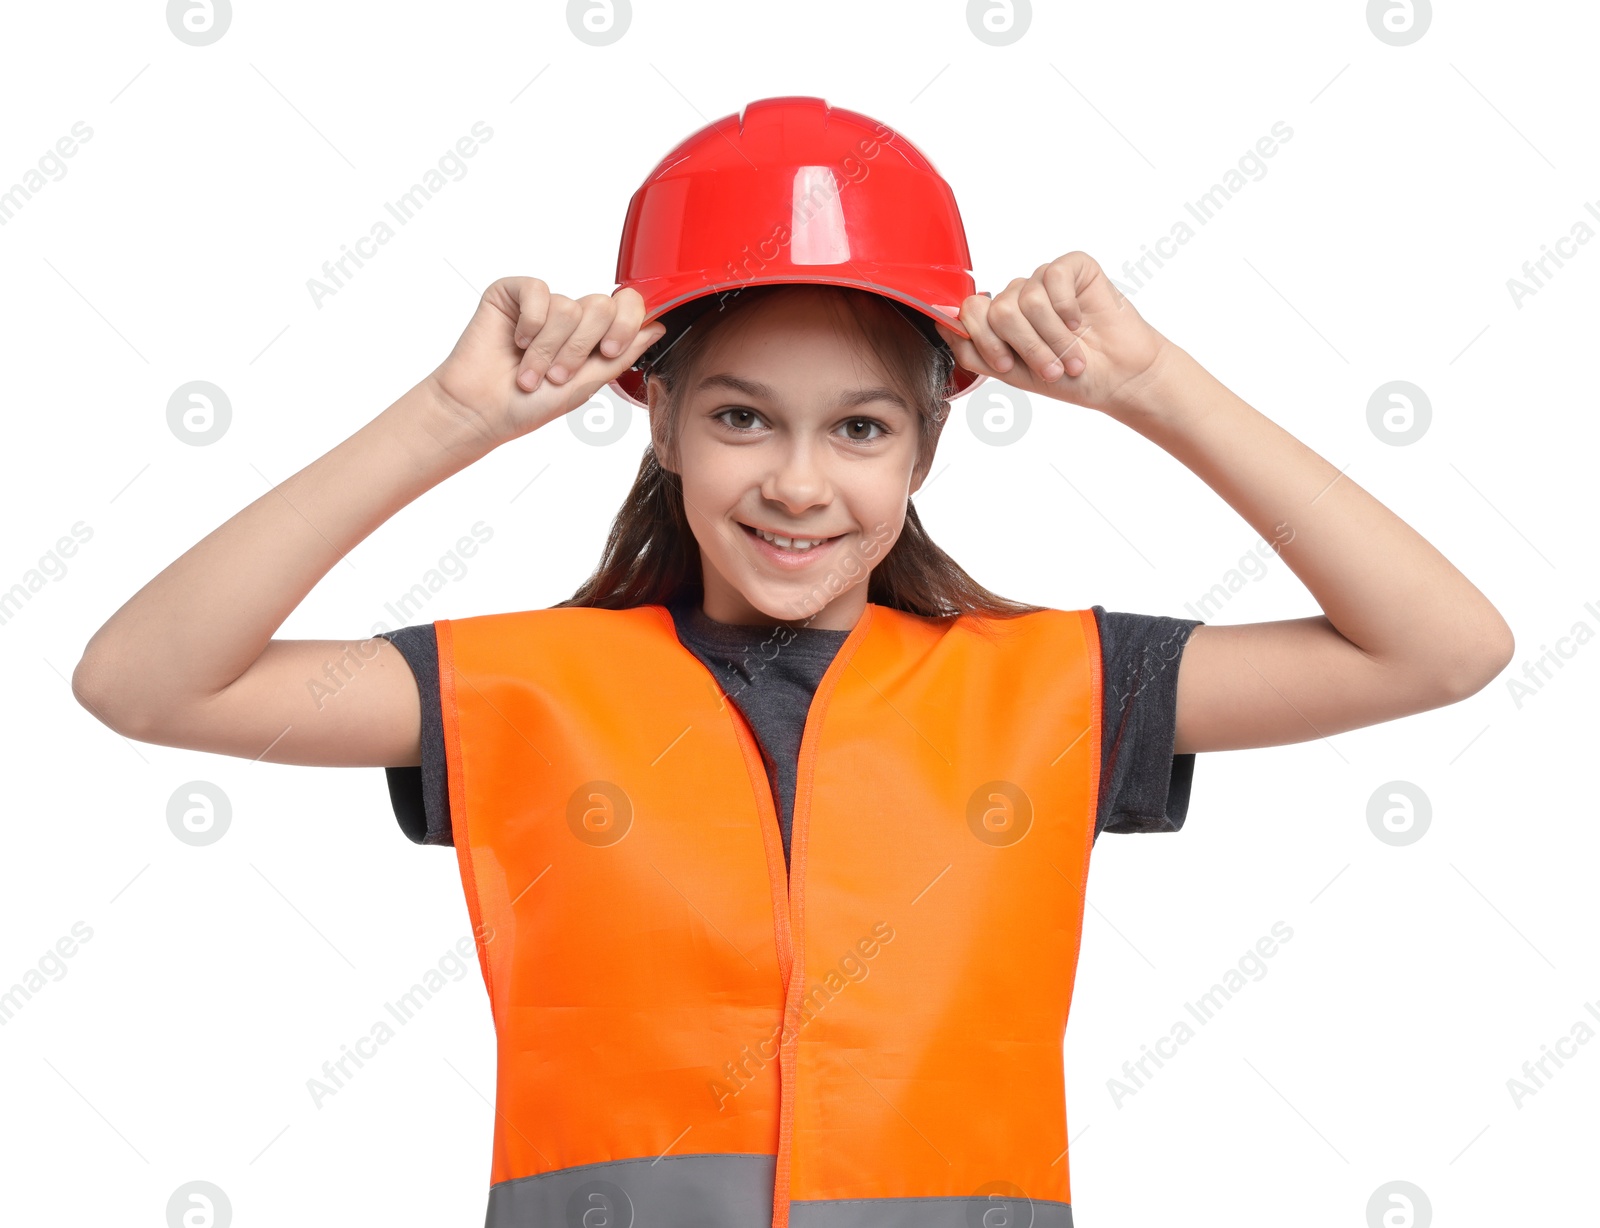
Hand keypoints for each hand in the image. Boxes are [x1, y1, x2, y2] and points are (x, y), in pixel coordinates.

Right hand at [426, 277, 664, 445]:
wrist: (484, 411)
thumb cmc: (531, 405)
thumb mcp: (588, 384)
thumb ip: (623, 355)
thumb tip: (658, 327)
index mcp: (593, 335)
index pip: (627, 306)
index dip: (625, 324)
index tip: (609, 351)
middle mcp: (570, 315)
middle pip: (601, 305)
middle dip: (580, 348)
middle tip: (557, 376)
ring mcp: (542, 302)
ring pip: (568, 305)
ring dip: (549, 348)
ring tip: (530, 372)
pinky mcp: (513, 293)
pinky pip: (538, 290)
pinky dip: (530, 324)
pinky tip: (516, 342)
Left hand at [934, 251, 1173, 416]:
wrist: (1116, 378)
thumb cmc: (1066, 377)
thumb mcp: (1010, 373)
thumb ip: (971, 349)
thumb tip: (938, 320)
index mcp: (998, 319)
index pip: (969, 314)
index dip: (987, 342)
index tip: (1010, 366)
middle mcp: (1018, 295)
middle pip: (997, 310)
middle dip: (1025, 346)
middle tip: (1051, 368)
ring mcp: (1043, 279)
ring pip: (1027, 300)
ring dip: (1052, 337)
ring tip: (1072, 356)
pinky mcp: (1072, 267)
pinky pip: (1053, 278)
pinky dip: (1067, 310)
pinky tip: (1081, 322)